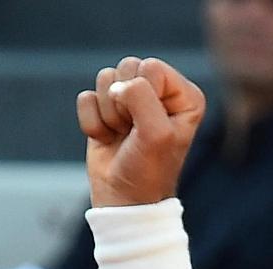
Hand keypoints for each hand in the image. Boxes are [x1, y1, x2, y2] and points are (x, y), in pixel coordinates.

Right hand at [77, 57, 205, 206]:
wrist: (124, 198)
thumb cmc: (149, 169)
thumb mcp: (156, 134)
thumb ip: (141, 97)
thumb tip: (117, 85)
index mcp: (186, 95)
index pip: (151, 66)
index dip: (142, 94)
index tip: (149, 124)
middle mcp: (162, 92)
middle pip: (127, 66)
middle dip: (123, 103)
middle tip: (133, 131)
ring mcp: (133, 98)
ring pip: (105, 79)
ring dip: (108, 114)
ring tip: (123, 135)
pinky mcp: (106, 107)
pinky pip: (86, 97)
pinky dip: (92, 122)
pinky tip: (108, 138)